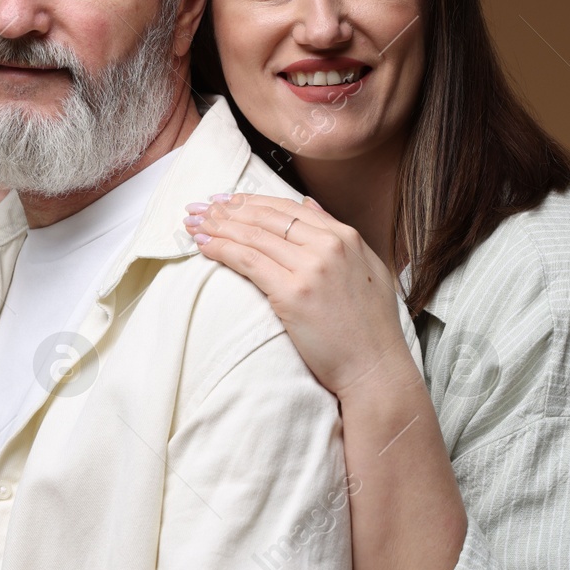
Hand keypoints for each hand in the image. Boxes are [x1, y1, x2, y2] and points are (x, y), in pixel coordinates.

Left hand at [182, 192, 412, 396]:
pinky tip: (203, 246)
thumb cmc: (370, 327)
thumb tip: (307, 203)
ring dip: (218, 227)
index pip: (288, 208)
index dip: (252, 202)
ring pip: (253, 236)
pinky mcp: (293, 294)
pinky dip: (222, 249)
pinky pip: (248, 261)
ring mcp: (311, 268)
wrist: (376, 368)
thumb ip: (336, 233)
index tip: (227, 201)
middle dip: (227, 210)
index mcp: (346, 237)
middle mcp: (329, 246)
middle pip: (266, 217)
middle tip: (199, 208)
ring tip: (194, 224)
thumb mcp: (366, 267)